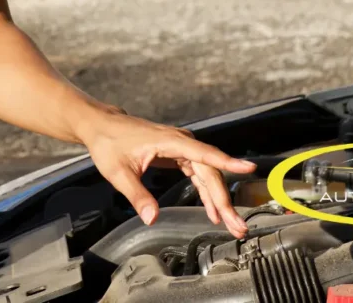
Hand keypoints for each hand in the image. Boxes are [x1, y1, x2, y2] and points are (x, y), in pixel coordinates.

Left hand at [80, 107, 255, 237]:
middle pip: (210, 171)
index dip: (228, 162)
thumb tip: (152, 218)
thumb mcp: (119, 173)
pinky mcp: (178, 154)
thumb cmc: (109, 144)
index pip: (205, 154)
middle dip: (225, 199)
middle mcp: (181, 141)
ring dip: (219, 199)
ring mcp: (181, 147)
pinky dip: (206, 193)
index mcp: (170, 141)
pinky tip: (212, 211)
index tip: (249, 168)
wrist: (102, 127)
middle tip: (237, 225)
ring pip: (207, 174)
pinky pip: (198, 174)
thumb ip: (137, 195)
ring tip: (231, 224)